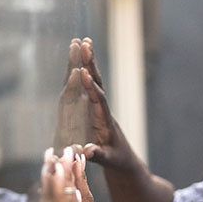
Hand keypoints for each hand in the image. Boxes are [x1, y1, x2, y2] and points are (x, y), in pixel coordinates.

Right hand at [55, 38, 135, 169]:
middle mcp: (102, 109)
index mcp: (105, 120)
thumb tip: (87, 151)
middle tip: (85, 44)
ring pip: (93, 81)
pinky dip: (82, 71)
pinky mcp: (94, 107)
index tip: (83, 72)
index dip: (91, 87)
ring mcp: (98, 106)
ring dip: (87, 61)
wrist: (123, 159)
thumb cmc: (116, 160)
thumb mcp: (109, 160)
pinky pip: (86, 86)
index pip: (98, 100)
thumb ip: (99, 155)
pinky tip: (78, 57)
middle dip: (90, 64)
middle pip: (97, 83)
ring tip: (83, 41)